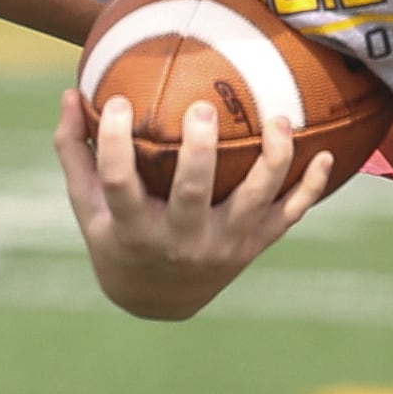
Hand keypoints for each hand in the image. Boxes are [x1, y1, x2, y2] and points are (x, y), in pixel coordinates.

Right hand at [53, 88, 333, 320]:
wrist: (157, 302)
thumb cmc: (116, 239)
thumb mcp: (87, 207)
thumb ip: (75, 151)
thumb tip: (67, 92)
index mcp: (134, 231)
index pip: (120, 183)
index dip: (115, 142)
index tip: (117, 103)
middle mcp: (181, 242)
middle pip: (193, 195)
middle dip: (201, 152)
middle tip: (203, 108)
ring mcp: (224, 247)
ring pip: (254, 202)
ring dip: (271, 161)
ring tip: (277, 119)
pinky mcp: (253, 247)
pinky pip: (289, 216)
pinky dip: (311, 188)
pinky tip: (325, 155)